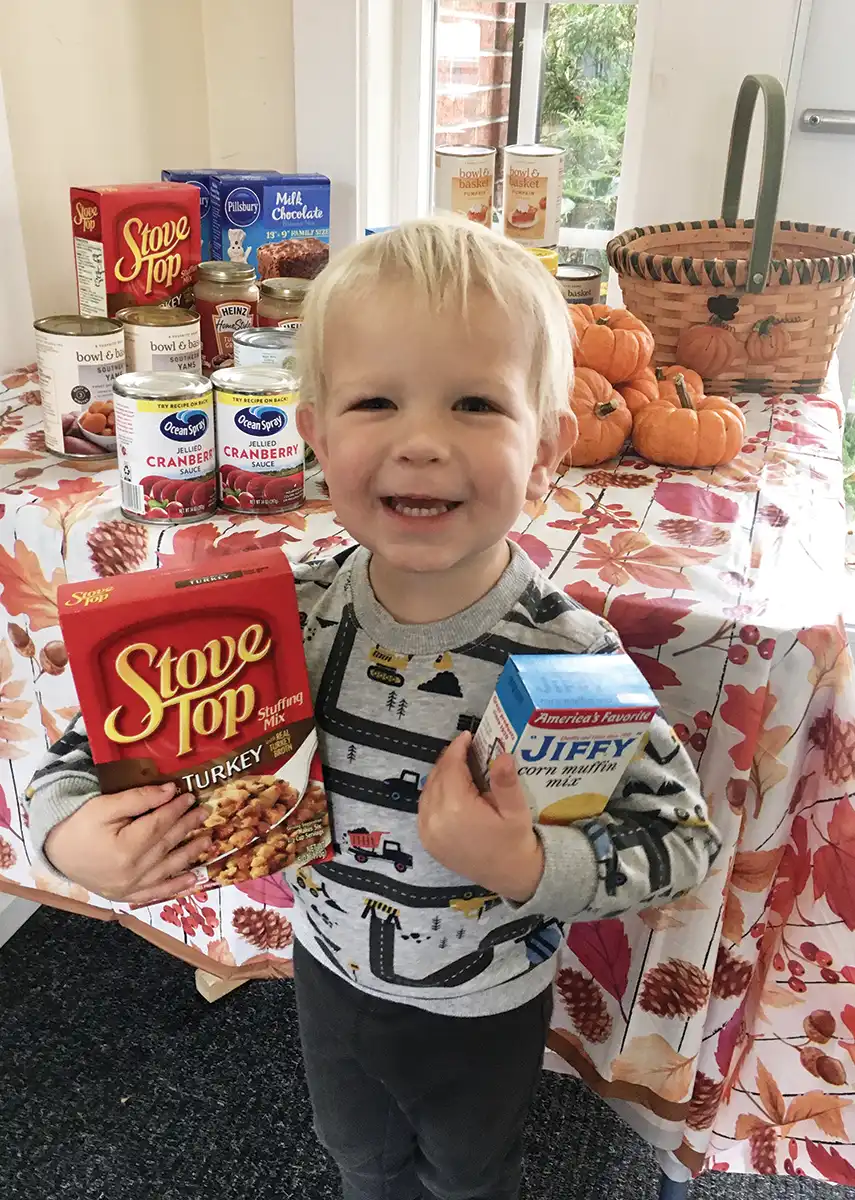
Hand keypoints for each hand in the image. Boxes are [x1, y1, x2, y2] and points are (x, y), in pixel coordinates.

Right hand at [44, 783, 212, 906]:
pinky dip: (175, 888)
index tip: (190, 796)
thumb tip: (170, 792)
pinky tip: (192, 881)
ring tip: (208, 840)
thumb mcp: (104, 806)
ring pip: (167, 868)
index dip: (176, 809)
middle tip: (205, 812)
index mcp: (125, 848)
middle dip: (187, 826)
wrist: (56, 852)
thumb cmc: (78, 825)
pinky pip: (156, 893)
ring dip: (190, 854)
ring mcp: (130, 887)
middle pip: (166, 844)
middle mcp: (132, 871)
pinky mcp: (126, 895)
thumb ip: (138, 799)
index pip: (159, 825)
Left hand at [418, 732, 543, 901]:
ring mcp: (427, 832)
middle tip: (467, 749)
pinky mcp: (427, 841)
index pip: (450, 767)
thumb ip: (506, 782)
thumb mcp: (516, 810)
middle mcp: (435, 819)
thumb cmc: (515, 842)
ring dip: (441, 775)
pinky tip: (451, 789)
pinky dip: (435, 793)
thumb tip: (503, 754)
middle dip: (450, 760)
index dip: (458, 748)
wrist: (511, 877)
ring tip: (460, 766)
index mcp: (456, 809)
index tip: (468, 736)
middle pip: (437, 776)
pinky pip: (425, 807)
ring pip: (428, 790)